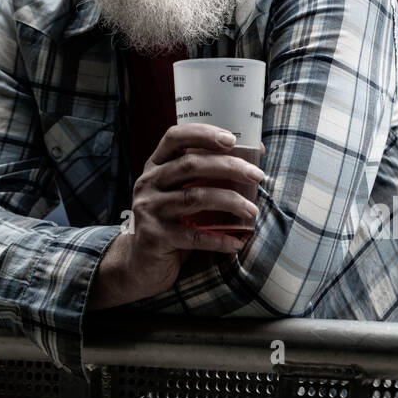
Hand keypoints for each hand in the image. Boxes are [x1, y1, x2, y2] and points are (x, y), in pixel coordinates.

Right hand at [97, 123, 264, 305]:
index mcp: (156, 166)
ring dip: (230, 201)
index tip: (232, 140)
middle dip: (229, 167)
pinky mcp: (154, 237)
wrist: (141, 264)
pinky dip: (218, 239)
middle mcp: (148, 183)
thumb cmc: (172, 222)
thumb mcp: (183, 193)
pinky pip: (192, 236)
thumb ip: (208, 174)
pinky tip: (236, 242)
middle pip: (190, 165)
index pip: (174, 137)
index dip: (203, 134)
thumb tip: (256, 152)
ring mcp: (149, 209)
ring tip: (252, 211)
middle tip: (257, 176)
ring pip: (195, 197)